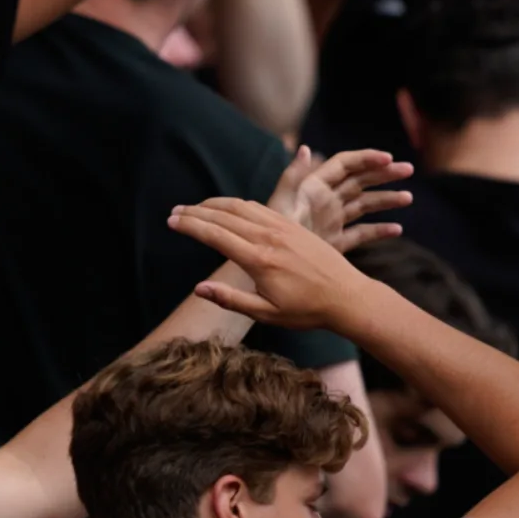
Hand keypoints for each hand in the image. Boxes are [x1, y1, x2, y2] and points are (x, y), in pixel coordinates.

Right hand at [170, 196, 384, 331]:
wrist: (347, 297)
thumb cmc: (307, 311)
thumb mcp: (267, 314)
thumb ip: (231, 300)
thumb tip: (199, 288)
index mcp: (259, 260)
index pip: (215, 235)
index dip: (190, 226)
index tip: (171, 221)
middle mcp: (269, 238)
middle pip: (223, 215)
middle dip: (195, 211)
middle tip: (175, 211)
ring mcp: (282, 228)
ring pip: (240, 206)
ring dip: (214, 204)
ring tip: (195, 207)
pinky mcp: (293, 224)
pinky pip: (259, 207)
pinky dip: (236, 204)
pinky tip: (227, 209)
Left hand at [262, 146, 411, 252]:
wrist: (267, 271)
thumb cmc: (269, 237)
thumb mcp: (281, 205)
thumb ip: (293, 178)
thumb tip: (304, 147)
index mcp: (313, 189)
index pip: (343, 165)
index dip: (365, 158)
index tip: (388, 157)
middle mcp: (324, 202)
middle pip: (358, 181)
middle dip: (383, 174)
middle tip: (408, 169)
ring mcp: (331, 222)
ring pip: (363, 205)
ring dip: (385, 200)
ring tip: (408, 197)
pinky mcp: (334, 243)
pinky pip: (360, 234)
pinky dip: (378, 231)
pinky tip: (397, 230)